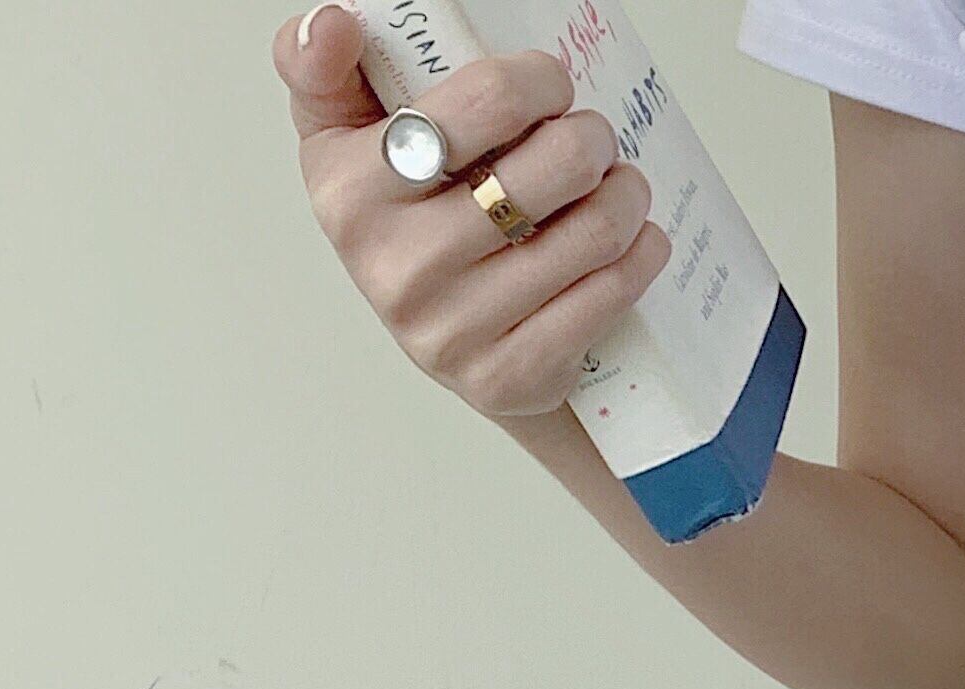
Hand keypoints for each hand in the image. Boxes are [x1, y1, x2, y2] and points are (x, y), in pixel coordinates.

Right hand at [276, 7, 667, 422]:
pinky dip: (638, 258)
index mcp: (350, 188)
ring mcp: (454, 329)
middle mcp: (397, 264)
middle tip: (595, 139)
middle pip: (552, 167)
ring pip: (590, 233)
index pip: (485, 101)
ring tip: (623, 185)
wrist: (440, 338)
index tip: (551, 85)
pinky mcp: (506, 377)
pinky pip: (603, 299)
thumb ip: (324, 68)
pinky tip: (640, 240)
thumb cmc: (401, 218)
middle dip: (592, 138)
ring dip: (626, 196)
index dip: (537, 81)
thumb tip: (334, 22)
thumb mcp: (345, 136)